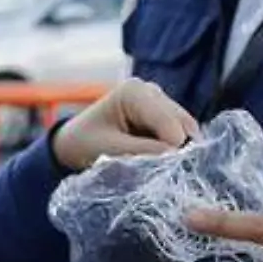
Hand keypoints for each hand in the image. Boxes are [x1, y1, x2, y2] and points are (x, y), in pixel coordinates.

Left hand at [51, 79, 197, 171]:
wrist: (75, 143)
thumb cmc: (86, 144)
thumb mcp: (109, 150)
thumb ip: (143, 152)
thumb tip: (176, 155)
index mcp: (135, 91)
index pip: (169, 122)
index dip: (171, 150)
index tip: (160, 170)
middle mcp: (152, 90)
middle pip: (183, 124)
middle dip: (176, 149)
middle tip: (161, 171)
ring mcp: (160, 102)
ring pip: (186, 130)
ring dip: (175, 150)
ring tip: (156, 165)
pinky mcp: (165, 116)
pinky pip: (182, 135)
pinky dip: (173, 150)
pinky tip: (158, 159)